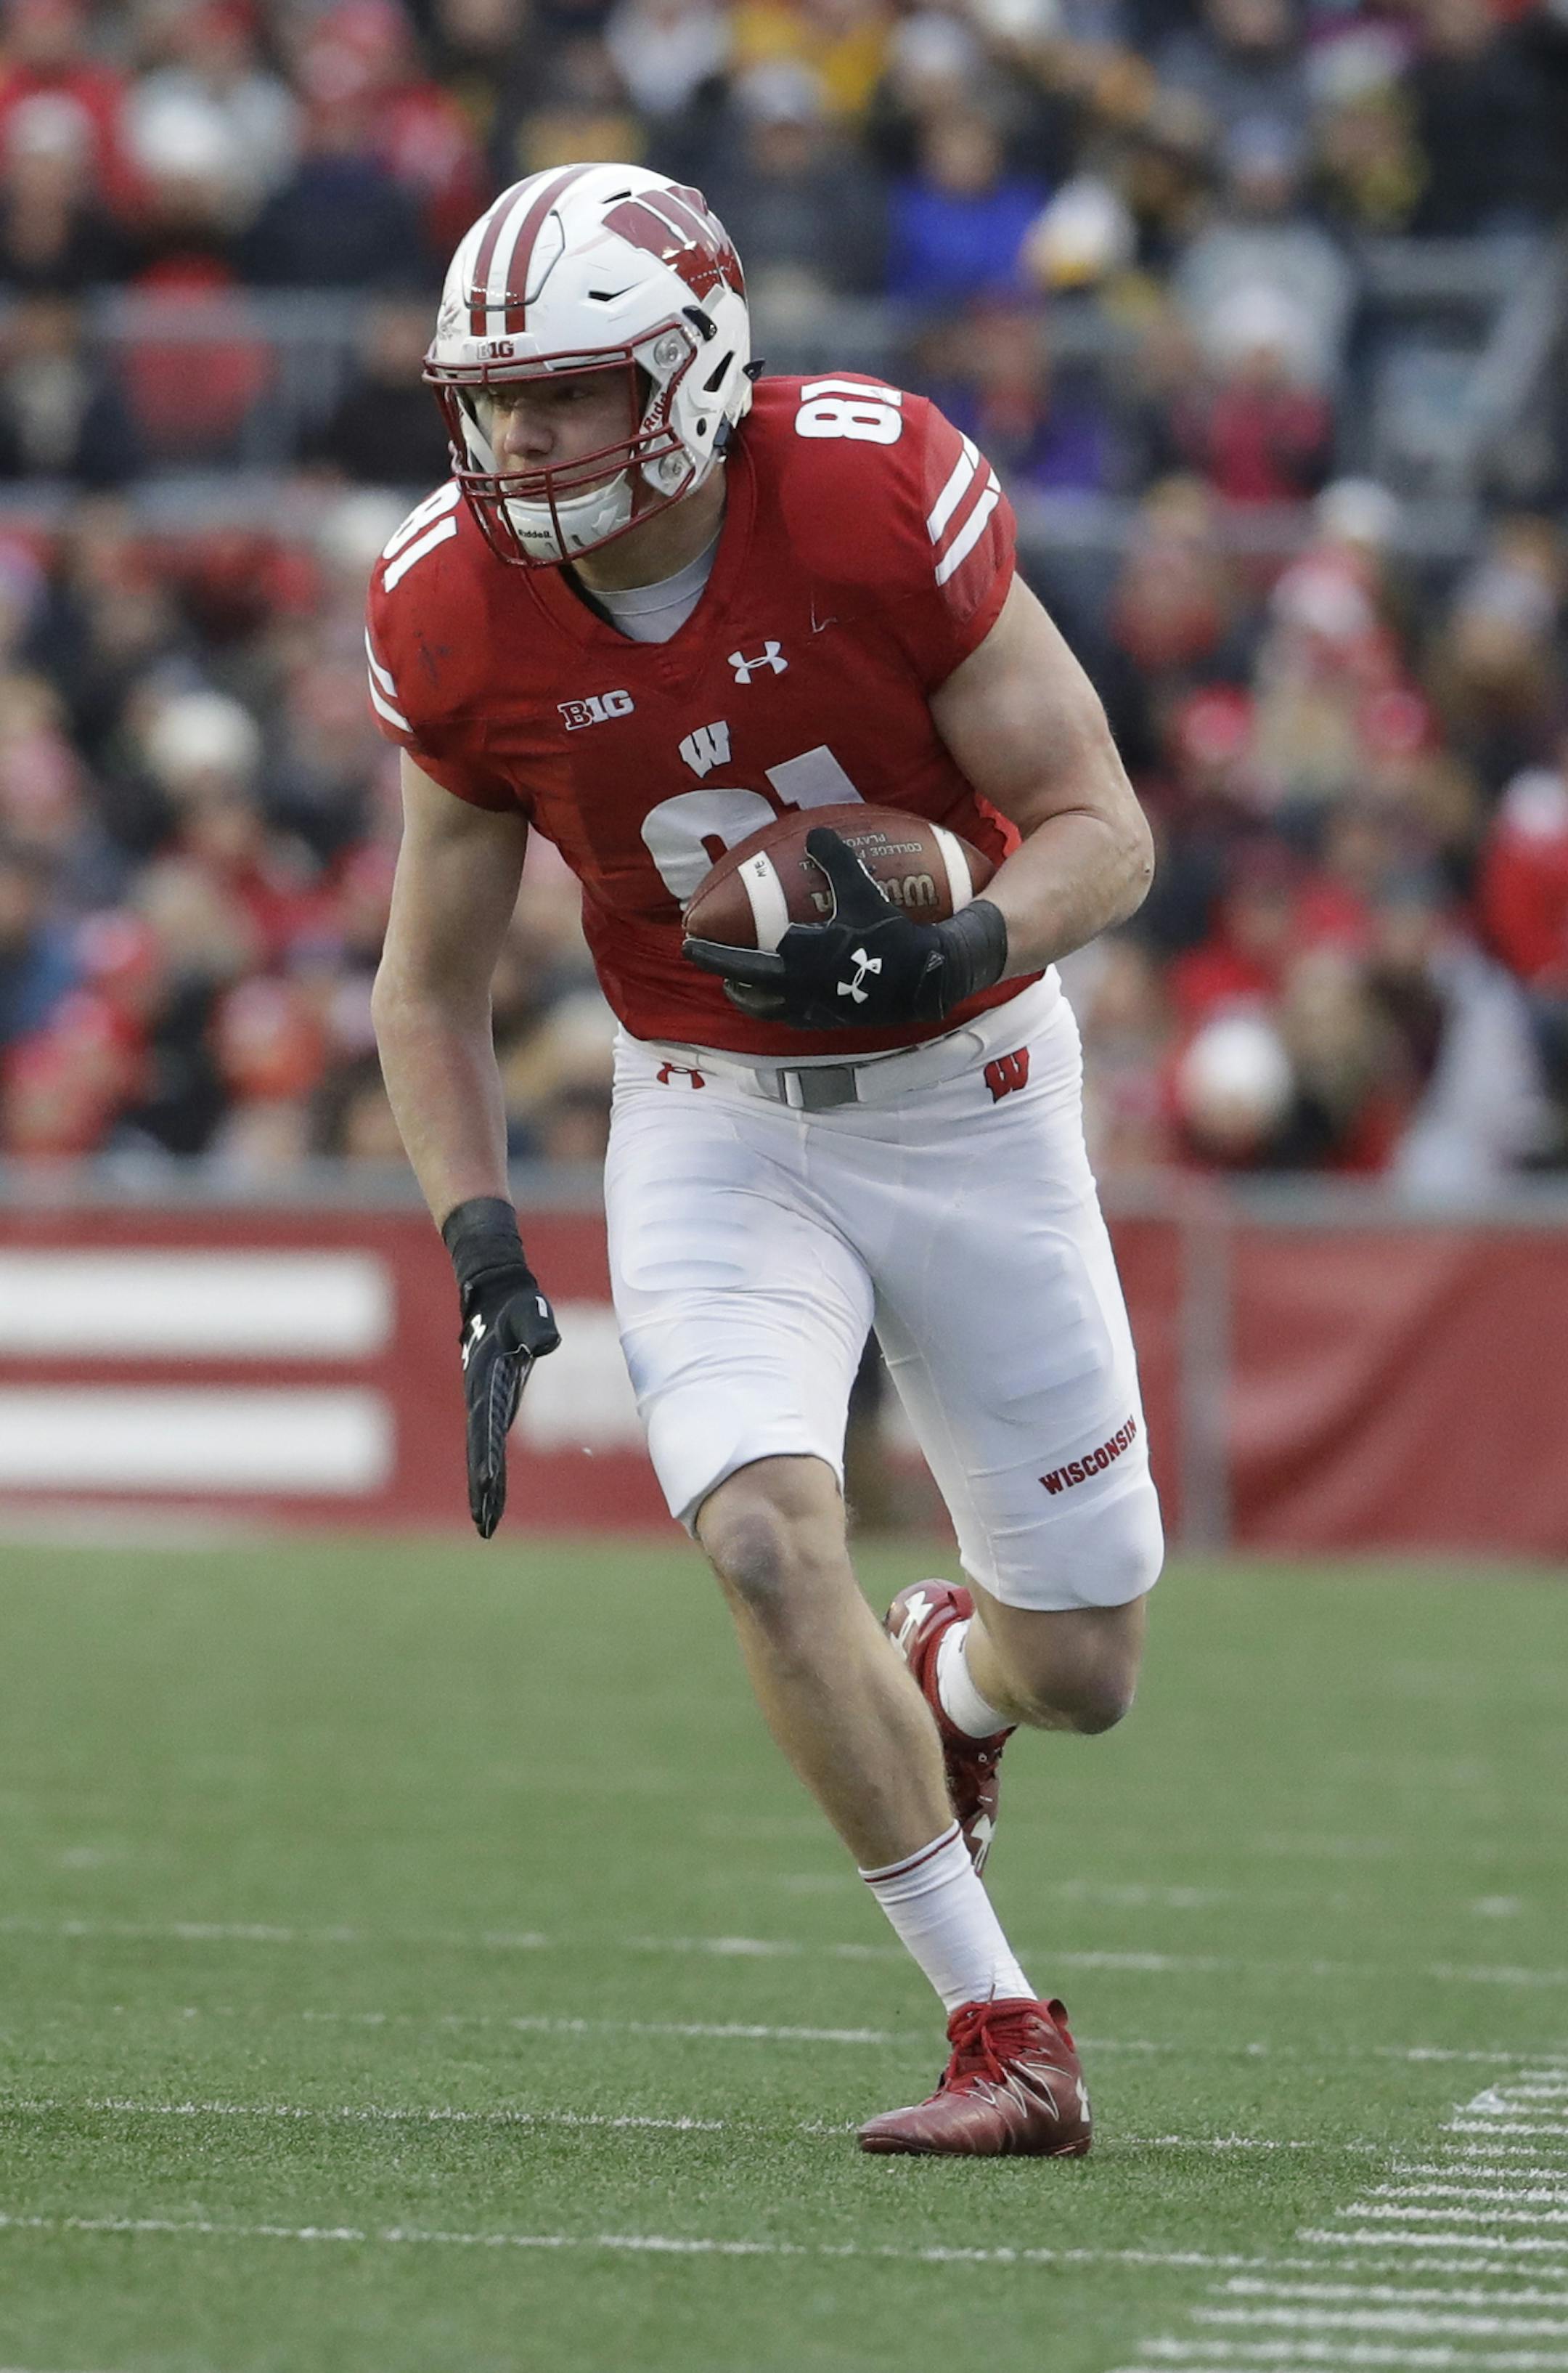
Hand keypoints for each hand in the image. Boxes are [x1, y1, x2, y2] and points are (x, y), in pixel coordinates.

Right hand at [442, 1200, 560, 1537]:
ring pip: (482, 1451)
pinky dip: (489, 1467)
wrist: (492, 1286)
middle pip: (480, 1452)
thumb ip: (536, 1327)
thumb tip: (544, 1344)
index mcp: (485, 1382)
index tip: (490, 1489)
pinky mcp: (491, 1399)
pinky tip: (491, 1489)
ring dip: (483, 1486)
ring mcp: (483, 1400)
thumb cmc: (514, 1298)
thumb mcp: (529, 1308)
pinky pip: (489, 1440)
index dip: (488, 1462)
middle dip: (482, 1491)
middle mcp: (480, 1397)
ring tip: (485, 1521)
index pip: (487, 1430)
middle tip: (485, 1527)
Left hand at [684, 827, 1007, 1032]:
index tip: (695, 934)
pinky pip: (788, 1017)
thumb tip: (816, 833)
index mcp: (801, 954)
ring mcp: (811, 1007)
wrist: (923, 980)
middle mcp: (799, 985)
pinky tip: (774, 1001)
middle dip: (716, 965)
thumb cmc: (891, 935)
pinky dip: (772, 1008)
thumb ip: (838, 862)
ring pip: (762, 1006)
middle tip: (691, 954)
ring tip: (731, 984)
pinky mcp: (826, 1020)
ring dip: (743, 994)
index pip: (751, 949)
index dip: (720, 942)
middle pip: (744, 979)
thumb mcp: (863, 892)